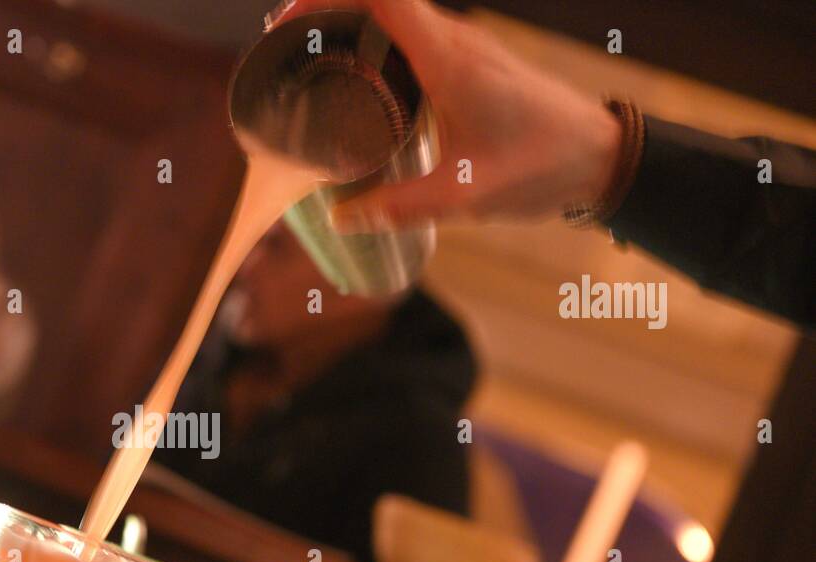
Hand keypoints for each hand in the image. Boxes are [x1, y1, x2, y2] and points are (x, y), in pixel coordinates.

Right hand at [267, 0, 622, 228]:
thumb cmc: (541, 168)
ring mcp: (462, 47)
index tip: (286, 25)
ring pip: (392, 14)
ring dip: (347, 26)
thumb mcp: (465, 197)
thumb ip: (400, 208)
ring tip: (305, 64)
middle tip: (281, 52)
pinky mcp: (467, 62)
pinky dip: (373, 44)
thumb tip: (340, 219)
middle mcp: (454, 40)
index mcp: (448, 59)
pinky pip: (408, 35)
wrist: (602, 157)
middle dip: (323, 11)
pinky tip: (354, 84)